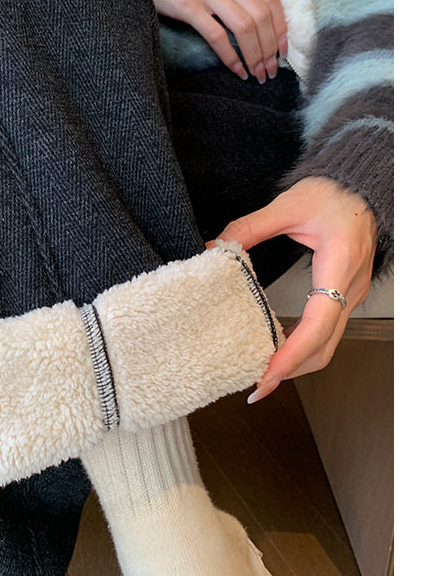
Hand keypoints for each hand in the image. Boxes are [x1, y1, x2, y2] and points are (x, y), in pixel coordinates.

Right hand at [143, 0, 287, 83]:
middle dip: (270, 47)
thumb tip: (263, 22)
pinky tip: (236, 69)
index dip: (281, 26)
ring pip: (243, 26)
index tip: (283, 49)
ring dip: (255, 55)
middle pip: (260, 14)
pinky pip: (217, 35)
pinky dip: (231, 56)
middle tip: (271, 69)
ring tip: (257, 73)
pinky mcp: (187, 4)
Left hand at [213, 176, 377, 401]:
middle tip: (255, 386)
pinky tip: (277, 353)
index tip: (267, 373)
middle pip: (324, 347)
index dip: (292, 354)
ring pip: (327, 345)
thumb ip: (249, 227)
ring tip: (261, 375)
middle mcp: (348, 288)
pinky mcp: (342, 296)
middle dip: (290, 371)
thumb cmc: (333, 194)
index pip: (318, 323)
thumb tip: (214, 246)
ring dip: (296, 365)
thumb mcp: (287, 205)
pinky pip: (325, 333)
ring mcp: (348, 295)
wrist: (360, 189)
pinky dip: (302, 350)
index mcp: (338, 265)